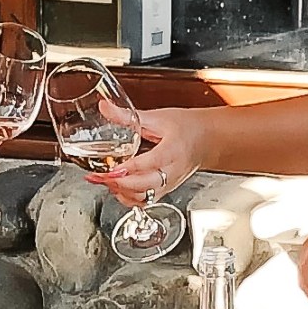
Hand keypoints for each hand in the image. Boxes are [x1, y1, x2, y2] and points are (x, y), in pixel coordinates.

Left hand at [85, 103, 202, 203]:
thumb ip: (128, 116)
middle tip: (100, 176)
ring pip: (146, 197)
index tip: (113, 169)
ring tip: (104, 181)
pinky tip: (117, 188)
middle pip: (147, 185)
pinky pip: (146, 201)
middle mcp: (173, 170)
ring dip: (123, 193)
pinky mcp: (166, 190)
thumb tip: (105, 107)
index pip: (152, 162)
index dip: (131, 168)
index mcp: (174, 149)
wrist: (207, 140)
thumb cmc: (186, 127)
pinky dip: (129, 198)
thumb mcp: (157, 117)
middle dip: (121, 184)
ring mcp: (170, 183)